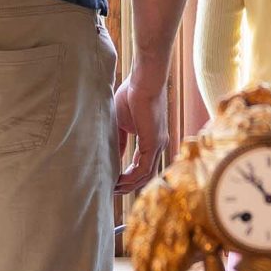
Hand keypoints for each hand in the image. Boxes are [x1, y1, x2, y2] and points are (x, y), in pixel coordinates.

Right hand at [113, 62, 169, 192]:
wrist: (144, 79)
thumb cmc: (132, 93)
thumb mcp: (121, 122)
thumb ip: (119, 140)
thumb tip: (112, 155)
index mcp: (152, 140)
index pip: (141, 166)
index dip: (127, 176)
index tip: (112, 182)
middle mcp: (158, 145)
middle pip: (145, 175)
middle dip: (128, 186)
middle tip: (111, 191)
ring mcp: (158, 145)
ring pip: (145, 176)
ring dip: (128, 185)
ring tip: (112, 189)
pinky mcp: (154, 143)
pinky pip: (144, 169)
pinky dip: (131, 178)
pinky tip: (118, 181)